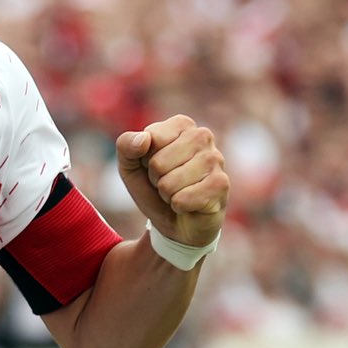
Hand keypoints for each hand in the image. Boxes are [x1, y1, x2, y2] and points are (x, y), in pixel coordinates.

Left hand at [116, 114, 228, 248]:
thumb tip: (143, 139)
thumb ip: (126, 146)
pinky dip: (178, 206)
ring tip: (178, 192)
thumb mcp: (130, 166)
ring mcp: (216, 159)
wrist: (175, 223)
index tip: (153, 166)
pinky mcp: (221, 184)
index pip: (150, 139)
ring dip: (167, 194)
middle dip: (156, 179)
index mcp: (181, 125)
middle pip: (158, 163)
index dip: (144, 160)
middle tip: (166, 183)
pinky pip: (182, 199)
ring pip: (169, 183)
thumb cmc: (153, 188)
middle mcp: (203, 136)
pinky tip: (190, 204)